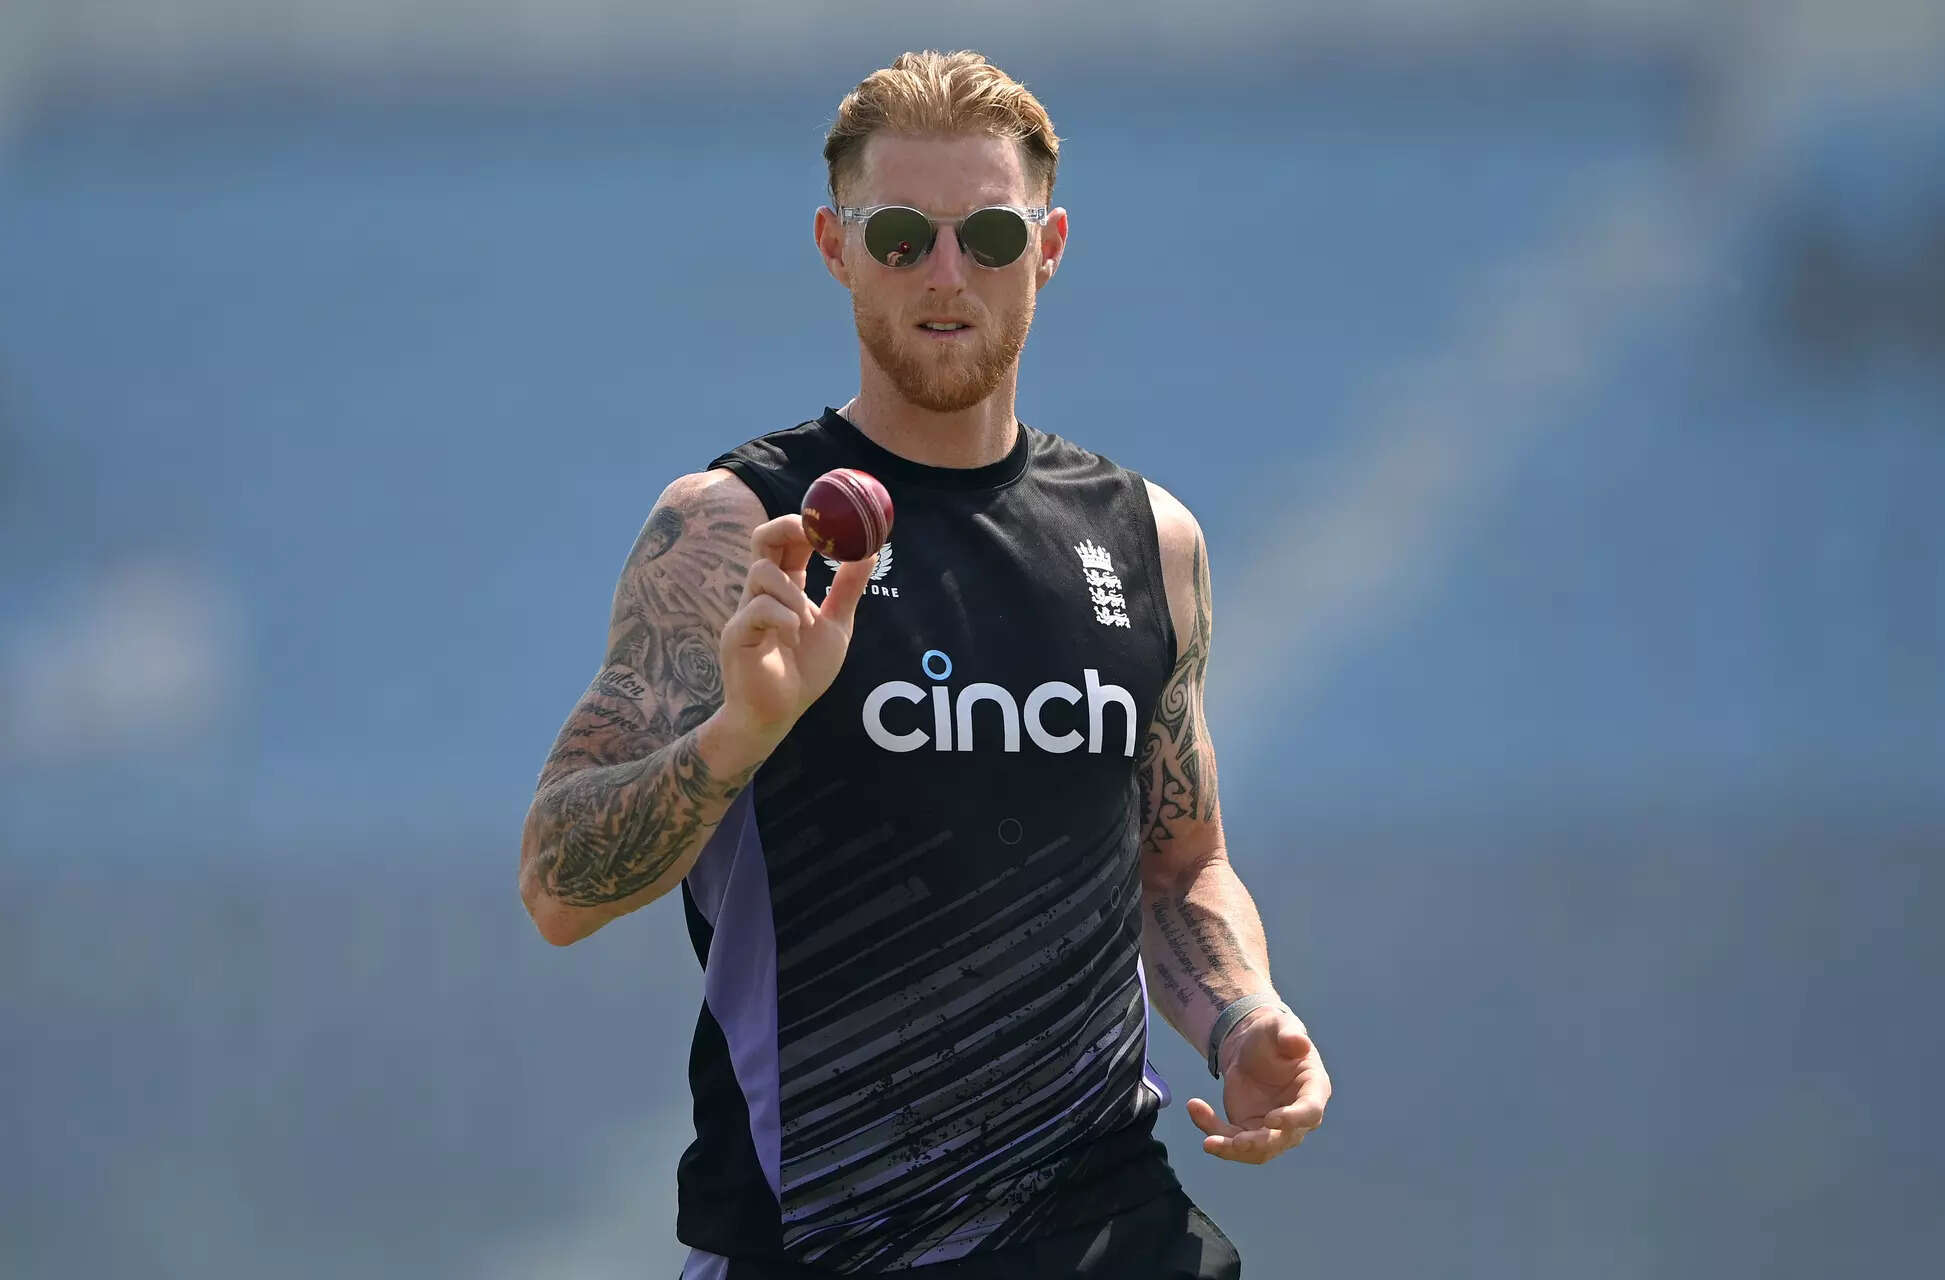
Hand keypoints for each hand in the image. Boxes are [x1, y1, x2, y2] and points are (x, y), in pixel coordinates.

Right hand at [716, 514, 875, 749]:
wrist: (776, 715)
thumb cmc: (802, 671)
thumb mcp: (835, 625)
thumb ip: (847, 590)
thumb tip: (870, 551)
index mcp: (785, 586)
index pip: (788, 540)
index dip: (807, 523)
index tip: (835, 520)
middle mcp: (762, 592)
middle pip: (762, 539)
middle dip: (788, 528)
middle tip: (814, 534)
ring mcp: (746, 611)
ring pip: (762, 572)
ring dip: (793, 592)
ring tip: (807, 622)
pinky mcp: (737, 634)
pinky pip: (758, 609)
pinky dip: (784, 617)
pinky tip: (794, 637)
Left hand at [1186, 1007, 1329, 1164]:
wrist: (1250, 1047)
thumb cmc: (1272, 1036)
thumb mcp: (1280, 1027)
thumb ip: (1290, 1034)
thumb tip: (1300, 1043)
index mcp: (1314, 1090)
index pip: (1310, 1112)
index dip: (1293, 1119)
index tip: (1272, 1119)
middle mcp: (1298, 1118)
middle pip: (1281, 1140)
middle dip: (1258, 1144)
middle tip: (1235, 1143)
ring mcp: (1274, 1129)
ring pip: (1256, 1150)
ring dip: (1232, 1149)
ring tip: (1208, 1142)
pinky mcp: (1249, 1131)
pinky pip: (1231, 1139)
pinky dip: (1212, 1129)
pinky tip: (1195, 1108)